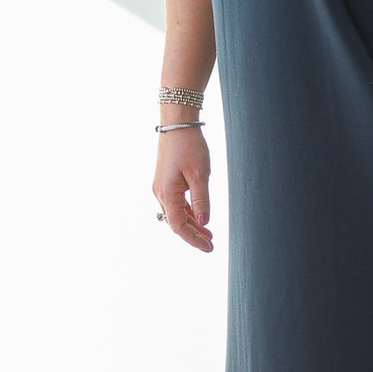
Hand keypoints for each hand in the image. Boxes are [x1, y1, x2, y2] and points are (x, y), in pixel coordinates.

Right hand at [153, 128, 213, 252]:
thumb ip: (202, 200)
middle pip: (176, 222)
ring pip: (176, 213)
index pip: (178, 226)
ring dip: (192, 224)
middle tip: (211, 244)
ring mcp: (163, 187)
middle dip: (193, 235)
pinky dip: (188, 212)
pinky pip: (177, 203)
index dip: (193, 239)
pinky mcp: (167, 180)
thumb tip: (204, 222)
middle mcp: (161, 193)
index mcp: (167, 194)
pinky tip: (200, 216)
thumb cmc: (189, 146)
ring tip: (208, 234)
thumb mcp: (200, 174)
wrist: (177, 123)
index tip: (208, 247)